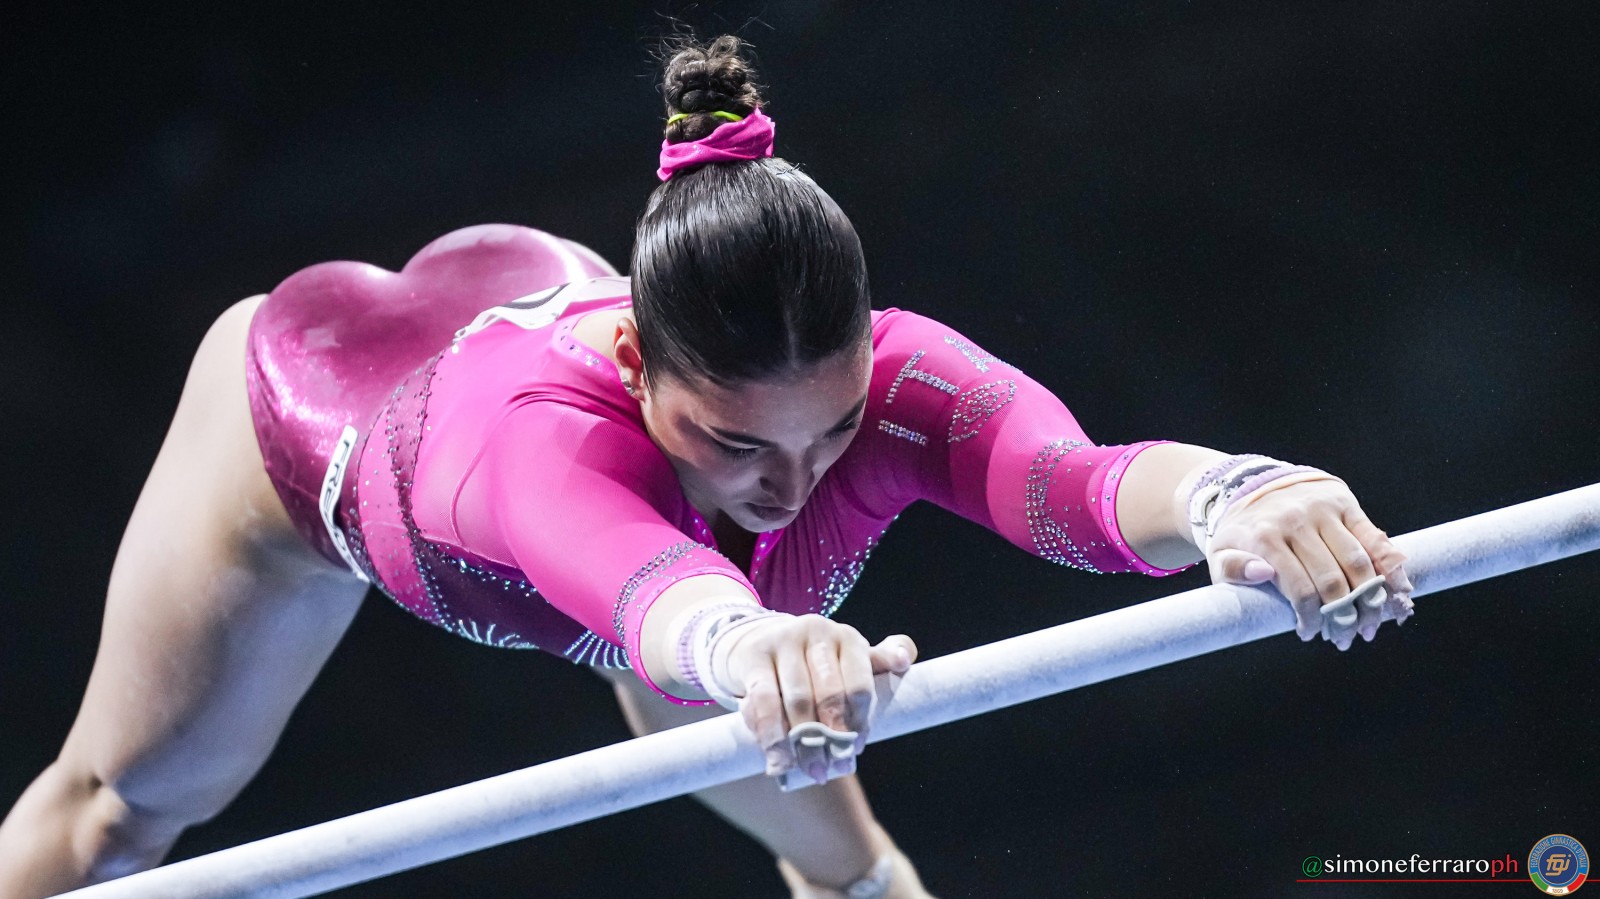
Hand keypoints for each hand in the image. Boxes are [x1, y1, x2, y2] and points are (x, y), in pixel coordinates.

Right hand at [719, 614, 915, 783]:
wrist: (757, 642)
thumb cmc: (811, 661)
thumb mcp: (846, 657)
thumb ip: (877, 662)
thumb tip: (905, 660)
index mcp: (847, 638)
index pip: (859, 684)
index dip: (860, 722)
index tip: (855, 750)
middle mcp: (816, 632)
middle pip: (829, 693)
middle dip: (833, 737)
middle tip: (833, 768)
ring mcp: (783, 642)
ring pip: (797, 700)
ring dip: (804, 743)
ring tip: (811, 770)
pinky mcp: (753, 657)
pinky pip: (763, 701)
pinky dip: (771, 736)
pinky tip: (778, 760)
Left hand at [1203, 477, 1415, 649]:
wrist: (1253, 487)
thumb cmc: (1240, 534)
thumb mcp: (1221, 554)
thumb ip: (1233, 569)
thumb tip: (1262, 574)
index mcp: (1265, 538)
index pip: (1299, 588)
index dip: (1311, 618)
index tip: (1311, 633)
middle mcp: (1296, 522)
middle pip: (1332, 579)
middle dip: (1344, 616)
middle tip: (1346, 638)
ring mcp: (1323, 511)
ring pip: (1358, 561)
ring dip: (1371, 599)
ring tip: (1371, 625)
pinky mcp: (1345, 504)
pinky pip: (1374, 537)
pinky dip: (1391, 565)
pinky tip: (1398, 590)